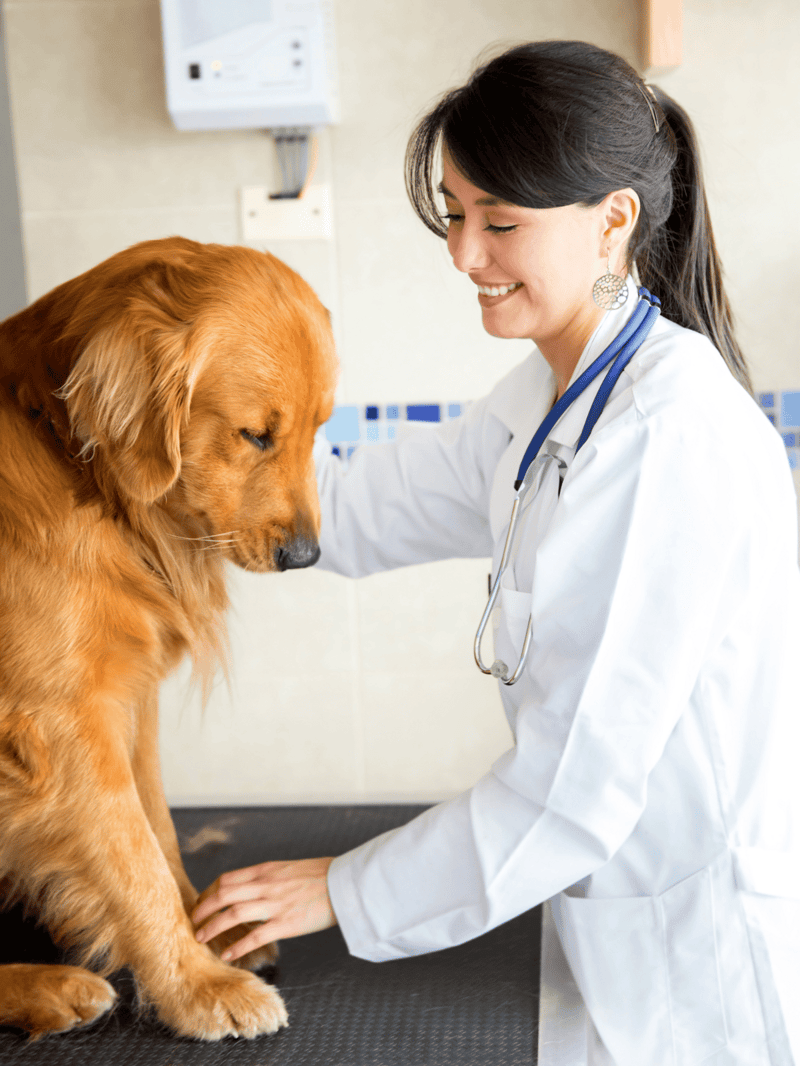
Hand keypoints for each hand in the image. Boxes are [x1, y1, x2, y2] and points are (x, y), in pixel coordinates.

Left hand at [193, 857, 336, 961]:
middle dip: (203, 909)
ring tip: (201, 938)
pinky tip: (227, 955)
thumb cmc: (319, 876)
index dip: (209, 893)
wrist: (344, 883)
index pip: (226, 879)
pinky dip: (237, 947)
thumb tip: (248, 889)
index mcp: (266, 870)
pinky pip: (255, 936)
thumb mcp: (287, 869)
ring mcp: (275, 904)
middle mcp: (266, 884)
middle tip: (193, 922)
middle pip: (222, 894)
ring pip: (232, 913)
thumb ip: (267, 878)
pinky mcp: (286, 923)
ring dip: (212, 926)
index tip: (202, 905)